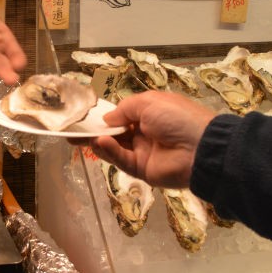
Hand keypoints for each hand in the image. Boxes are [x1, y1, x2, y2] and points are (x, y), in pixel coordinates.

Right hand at [86, 91, 216, 188]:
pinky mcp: (141, 170)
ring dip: (98, 141)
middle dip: (93, 132)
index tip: (83, 117)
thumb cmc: (176, 117)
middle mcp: (144, 133)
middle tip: (70, 132)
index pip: (121, 116)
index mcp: (149, 114)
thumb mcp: (149, 102)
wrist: (201, 148)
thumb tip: (107, 119)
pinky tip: (100, 143)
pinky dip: (109, 151)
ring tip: (81, 137)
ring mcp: (142, 153)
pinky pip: (122, 159)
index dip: (104, 116)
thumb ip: (123, 110)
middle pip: (113, 133)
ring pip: (114, 147)